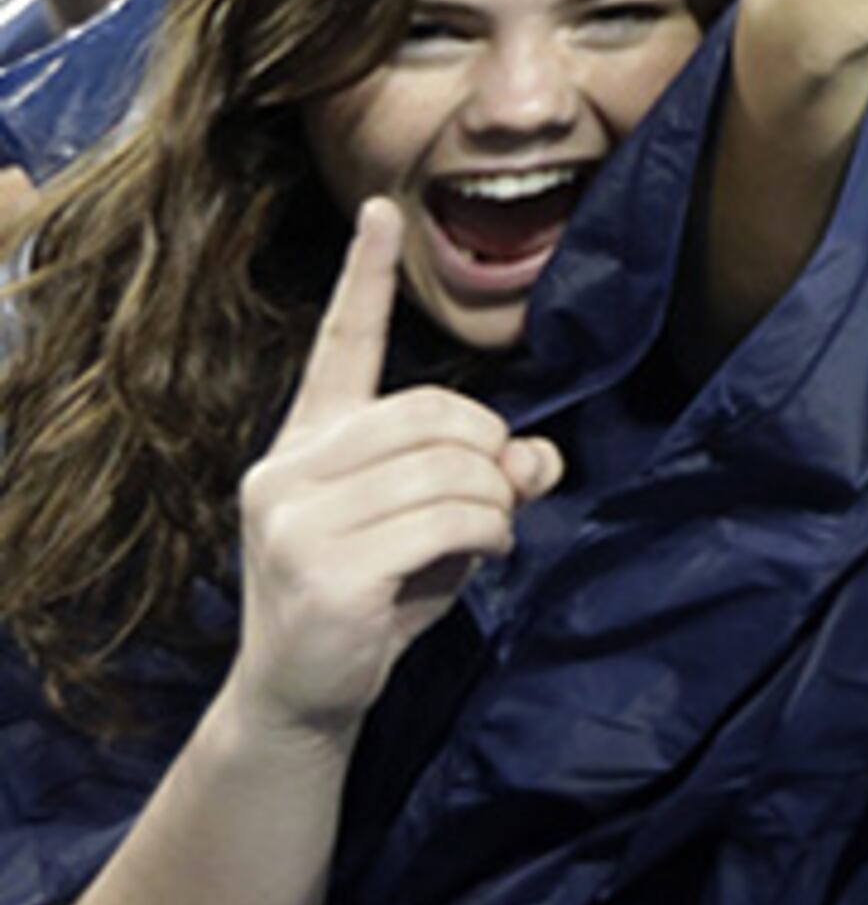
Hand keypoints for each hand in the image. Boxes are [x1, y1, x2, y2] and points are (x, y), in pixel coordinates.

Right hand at [228, 201, 562, 743]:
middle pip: (436, 412)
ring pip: (451, 468)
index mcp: (310, 441)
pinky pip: (447, 520)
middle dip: (490, 453)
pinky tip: (476, 561)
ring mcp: (295, 519)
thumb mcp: (438, 526)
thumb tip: (540, 456)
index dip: (365, 276)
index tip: (381, 208)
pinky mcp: (322, 569)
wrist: (304, 696)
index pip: (343, 346)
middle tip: (496, 501)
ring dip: (495, 506)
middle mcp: (289, 468)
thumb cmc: (374, 599)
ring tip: (482, 539)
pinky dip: (488, 536)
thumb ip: (486, 477)